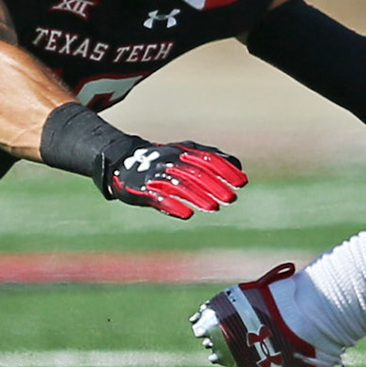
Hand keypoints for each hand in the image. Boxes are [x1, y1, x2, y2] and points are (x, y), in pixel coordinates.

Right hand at [102, 140, 247, 218]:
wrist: (123, 161)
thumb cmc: (164, 159)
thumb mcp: (187, 153)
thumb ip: (211, 157)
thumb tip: (238, 165)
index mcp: (184, 151)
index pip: (208, 159)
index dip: (226, 170)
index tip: (242, 182)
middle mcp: (171, 161)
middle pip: (196, 173)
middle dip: (215, 185)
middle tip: (232, 198)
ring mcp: (157, 175)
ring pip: (180, 185)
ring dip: (198, 197)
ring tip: (214, 208)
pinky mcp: (143, 190)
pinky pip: (159, 198)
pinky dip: (173, 206)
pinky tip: (187, 214)